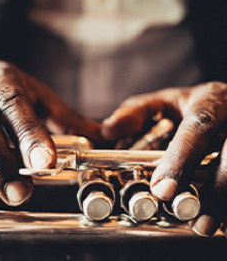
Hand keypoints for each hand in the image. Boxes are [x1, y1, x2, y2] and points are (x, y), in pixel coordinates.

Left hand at [102, 82, 226, 235]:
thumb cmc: (191, 107)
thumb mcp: (162, 102)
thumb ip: (135, 113)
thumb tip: (110, 130)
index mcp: (210, 100)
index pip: (198, 128)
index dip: (181, 160)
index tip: (162, 190)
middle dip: (212, 188)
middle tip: (187, 213)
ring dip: (221, 202)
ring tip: (203, 225)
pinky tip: (221, 224)